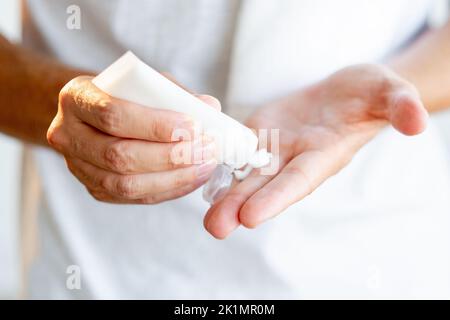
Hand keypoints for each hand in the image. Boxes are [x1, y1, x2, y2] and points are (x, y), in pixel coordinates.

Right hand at [47, 76, 219, 203]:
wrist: (94, 114)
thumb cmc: (125, 94)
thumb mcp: (145, 83)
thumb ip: (174, 93)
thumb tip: (210, 107)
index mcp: (76, 98)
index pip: (113, 116)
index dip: (155, 125)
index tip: (193, 126)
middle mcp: (68, 135)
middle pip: (119, 156)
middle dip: (170, 156)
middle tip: (206, 149)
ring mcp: (78, 167)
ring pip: (125, 184)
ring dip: (173, 178)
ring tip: (205, 165)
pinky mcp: (95, 189)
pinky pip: (134, 197)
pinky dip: (169, 190)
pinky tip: (193, 178)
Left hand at [204, 64, 427, 238]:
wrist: (344, 92)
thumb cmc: (368, 94)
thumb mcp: (388, 91)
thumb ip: (399, 105)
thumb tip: (417, 123)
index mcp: (324, 155)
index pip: (298, 180)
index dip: (276, 198)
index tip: (250, 217)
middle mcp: (296, 159)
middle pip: (266, 186)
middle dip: (241, 206)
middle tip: (215, 228)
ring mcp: (275, 149)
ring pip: (247, 174)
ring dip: (226, 194)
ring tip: (206, 218)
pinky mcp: (260, 135)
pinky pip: (237, 150)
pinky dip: (219, 162)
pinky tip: (197, 172)